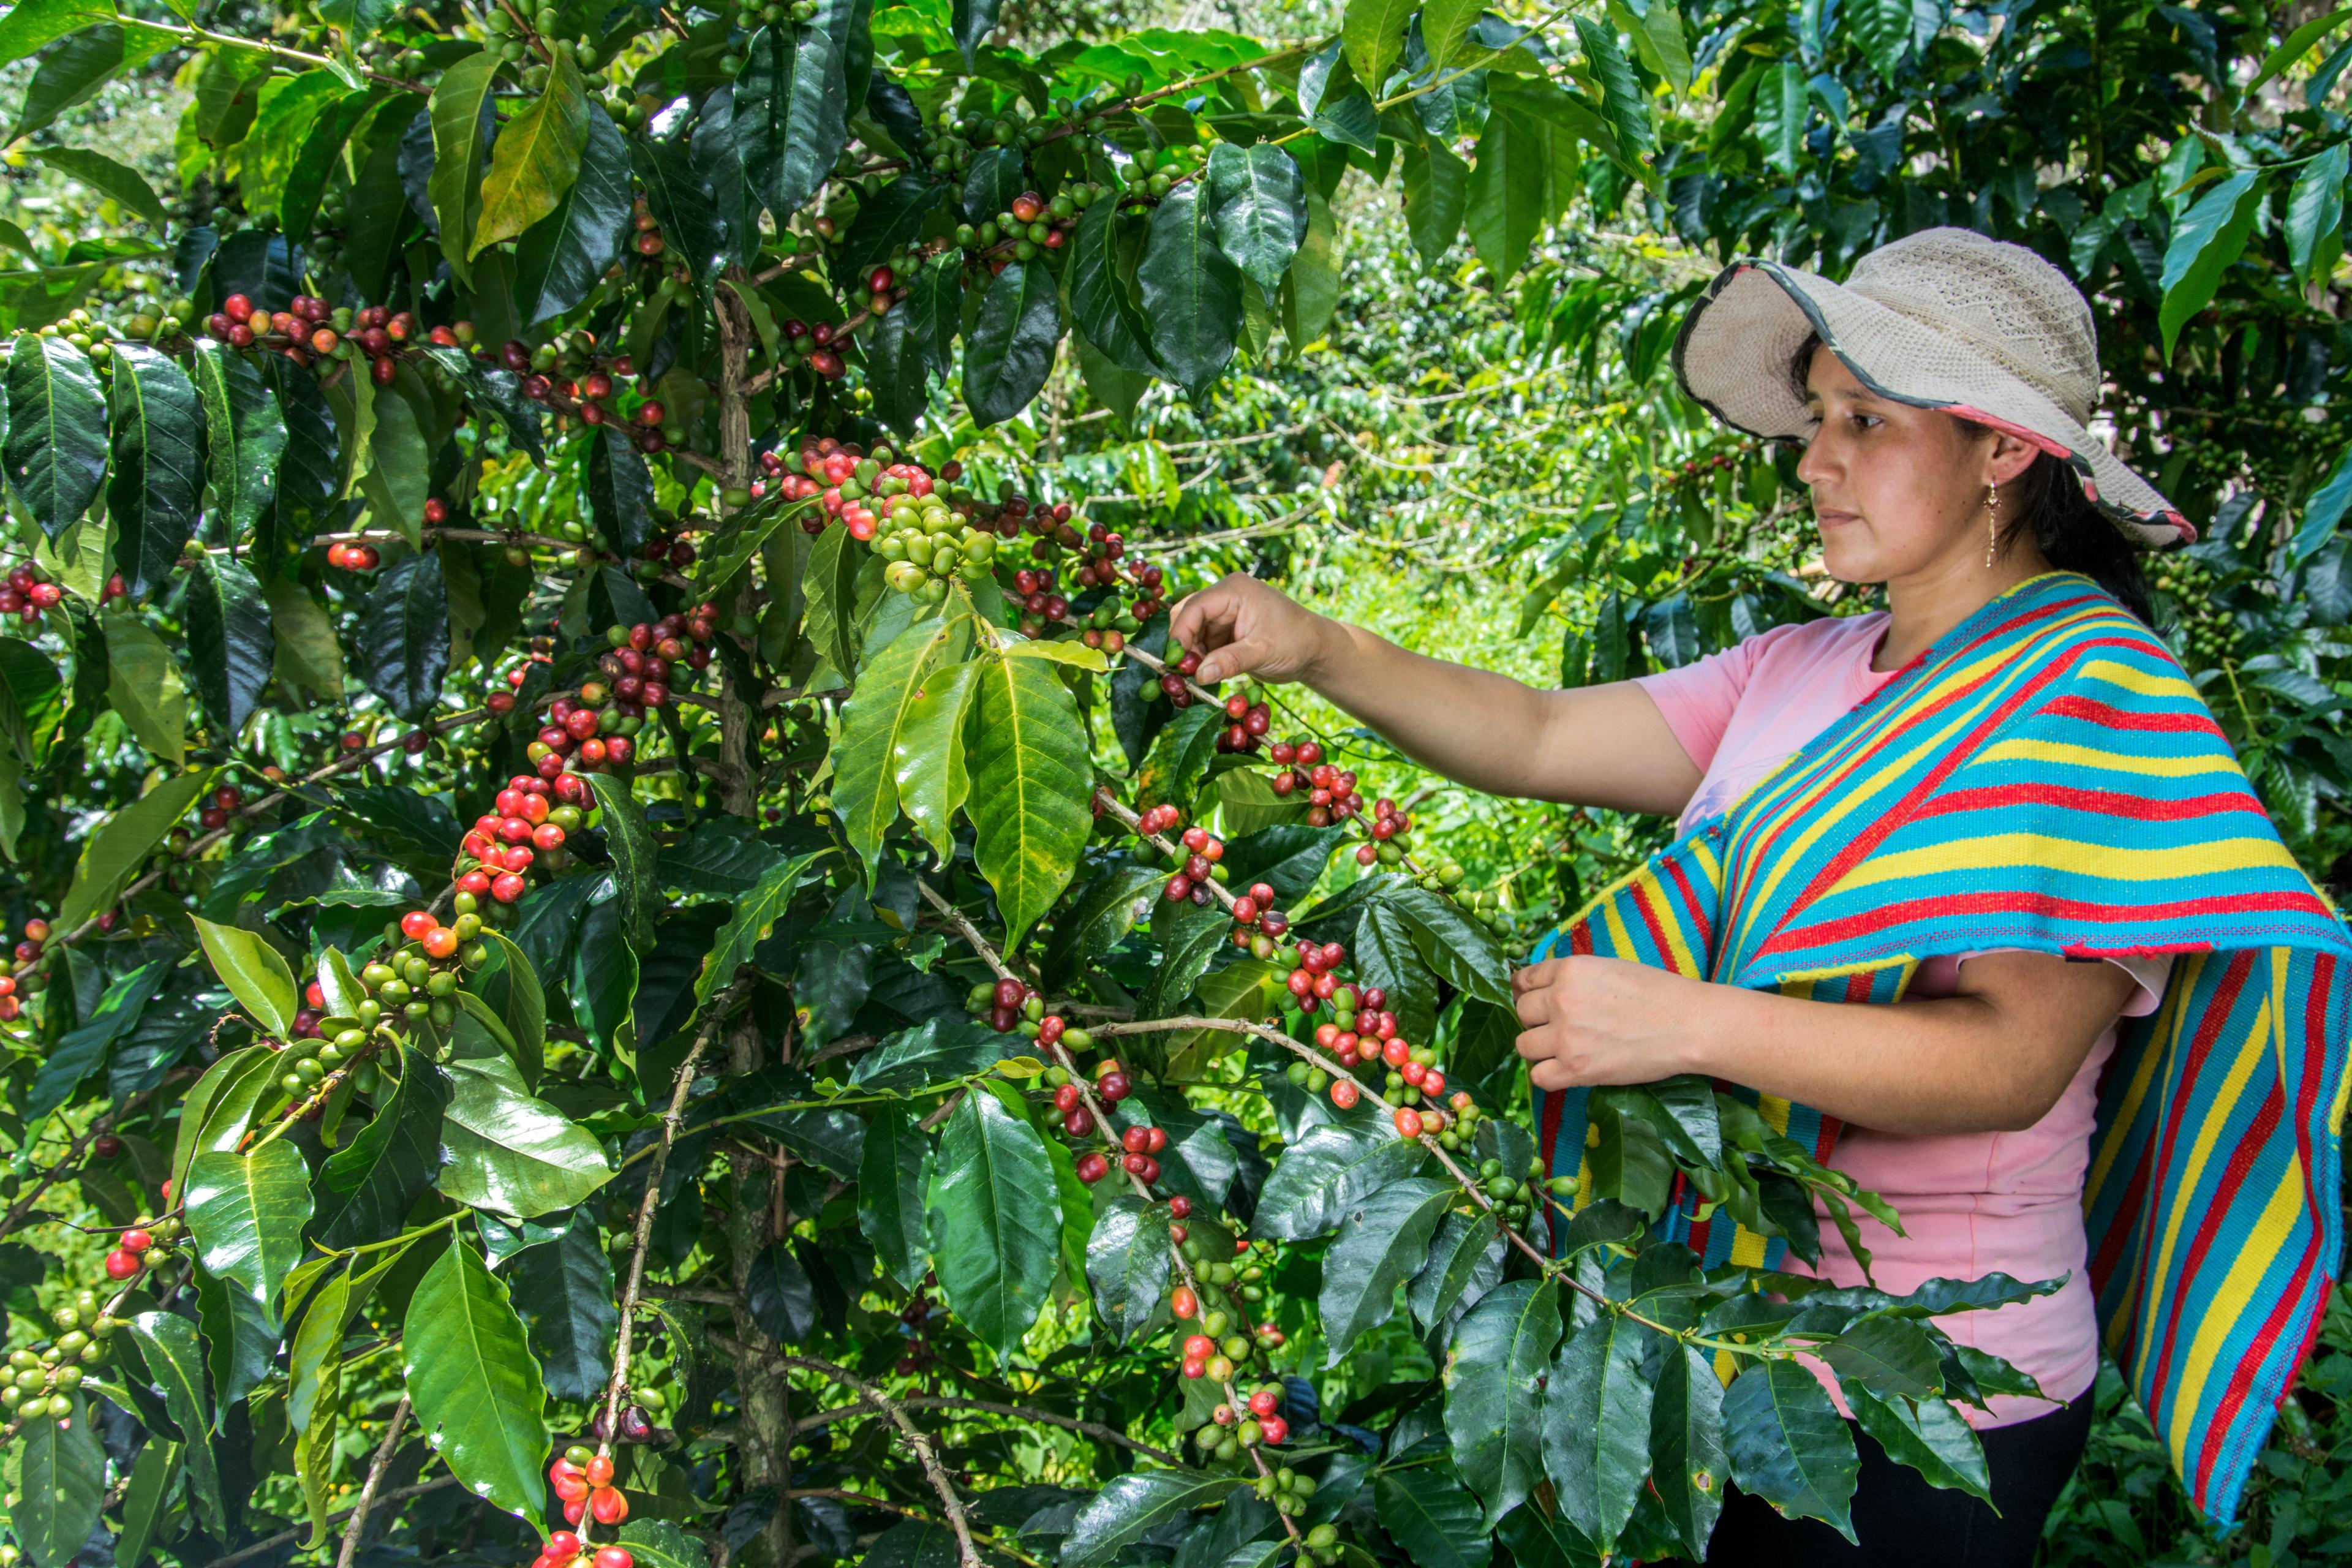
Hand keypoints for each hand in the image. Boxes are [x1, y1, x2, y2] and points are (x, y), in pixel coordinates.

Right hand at [1167, 572, 1338, 685]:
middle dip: (1184, 646)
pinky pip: (1203, 643)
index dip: (1181, 635)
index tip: (1176, 663)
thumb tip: (1198, 675)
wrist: (1315, 650)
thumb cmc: (1296, 643)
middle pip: (1187, 617)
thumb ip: (1229, 661)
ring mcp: (1225, 613)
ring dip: (1191, 655)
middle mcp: (1225, 597)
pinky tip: (1204, 676)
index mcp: (1234, 590)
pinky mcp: (1226, 630)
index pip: (1194, 608)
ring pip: (1192, 632)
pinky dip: (1200, 659)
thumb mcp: (1263, 652)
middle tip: (1185, 674)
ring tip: (1197, 679)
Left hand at [1511, 955, 1712, 1091]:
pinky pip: (1539, 1076)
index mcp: (1570, 969)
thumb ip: (1573, 977)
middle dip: (1537, 1020)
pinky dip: (1549, 1075)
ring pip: (1524, 1045)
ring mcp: (1566, 1035)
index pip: (1524, 980)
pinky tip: (1567, 1069)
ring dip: (1540, 1048)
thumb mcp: (1609, 968)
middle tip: (1560, 1027)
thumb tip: (1543, 989)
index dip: (1526, 992)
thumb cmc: (1657, 994)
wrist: (1689, 1024)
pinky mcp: (1577, 1068)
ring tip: (1565, 1049)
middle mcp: (1562, 999)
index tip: (1532, 1001)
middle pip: (1522, 1012)